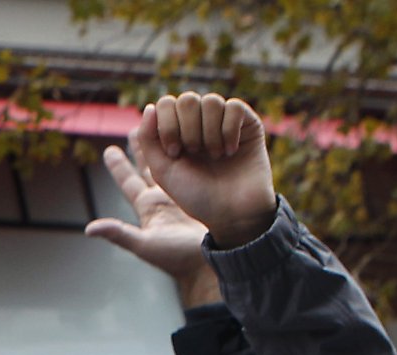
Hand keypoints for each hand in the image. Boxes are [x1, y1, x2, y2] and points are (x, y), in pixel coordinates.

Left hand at [84, 138, 217, 306]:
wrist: (215, 259)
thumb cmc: (179, 256)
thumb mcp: (146, 244)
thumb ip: (119, 235)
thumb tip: (89, 229)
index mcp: (148, 205)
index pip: (128, 181)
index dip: (118, 166)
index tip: (109, 150)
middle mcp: (164, 195)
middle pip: (149, 163)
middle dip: (142, 144)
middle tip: (135, 125)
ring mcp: (187, 188)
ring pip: (174, 157)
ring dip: (167, 138)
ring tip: (162, 120)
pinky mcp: (206, 184)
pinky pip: (197, 159)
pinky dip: (194, 144)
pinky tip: (195, 130)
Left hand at [133, 92, 276, 249]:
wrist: (233, 212)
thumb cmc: (196, 197)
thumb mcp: (162, 172)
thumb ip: (148, 140)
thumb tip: (151, 107)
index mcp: (177, 134)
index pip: (165, 104)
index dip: (167, 125)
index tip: (174, 153)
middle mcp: (199, 125)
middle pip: (186, 99)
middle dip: (187, 128)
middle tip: (195, 153)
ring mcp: (223, 123)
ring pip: (210, 101)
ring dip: (209, 131)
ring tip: (215, 156)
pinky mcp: (247, 124)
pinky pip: (235, 106)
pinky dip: (230, 129)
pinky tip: (231, 150)